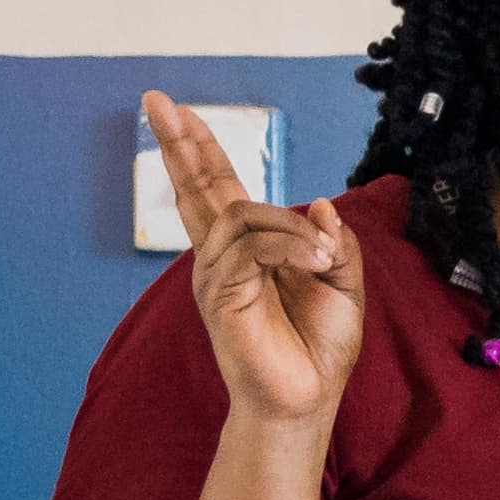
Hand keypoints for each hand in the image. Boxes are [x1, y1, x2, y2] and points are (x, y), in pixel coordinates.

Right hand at [145, 91, 363, 444]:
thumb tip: (321, 204)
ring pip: (243, 215)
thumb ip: (333, 241)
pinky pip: (251, 247)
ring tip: (322, 258)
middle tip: (155, 101)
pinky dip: (289, 246)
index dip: (197, 151)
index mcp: (247, 249)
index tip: (176, 112)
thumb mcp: (343, 284)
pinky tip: (314, 261)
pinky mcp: (221, 293)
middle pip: (197, 188)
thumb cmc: (320, 346)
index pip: (216, 190)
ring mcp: (216, 273)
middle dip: (180, 143)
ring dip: (292, 228)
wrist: (307, 398)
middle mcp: (222, 256)